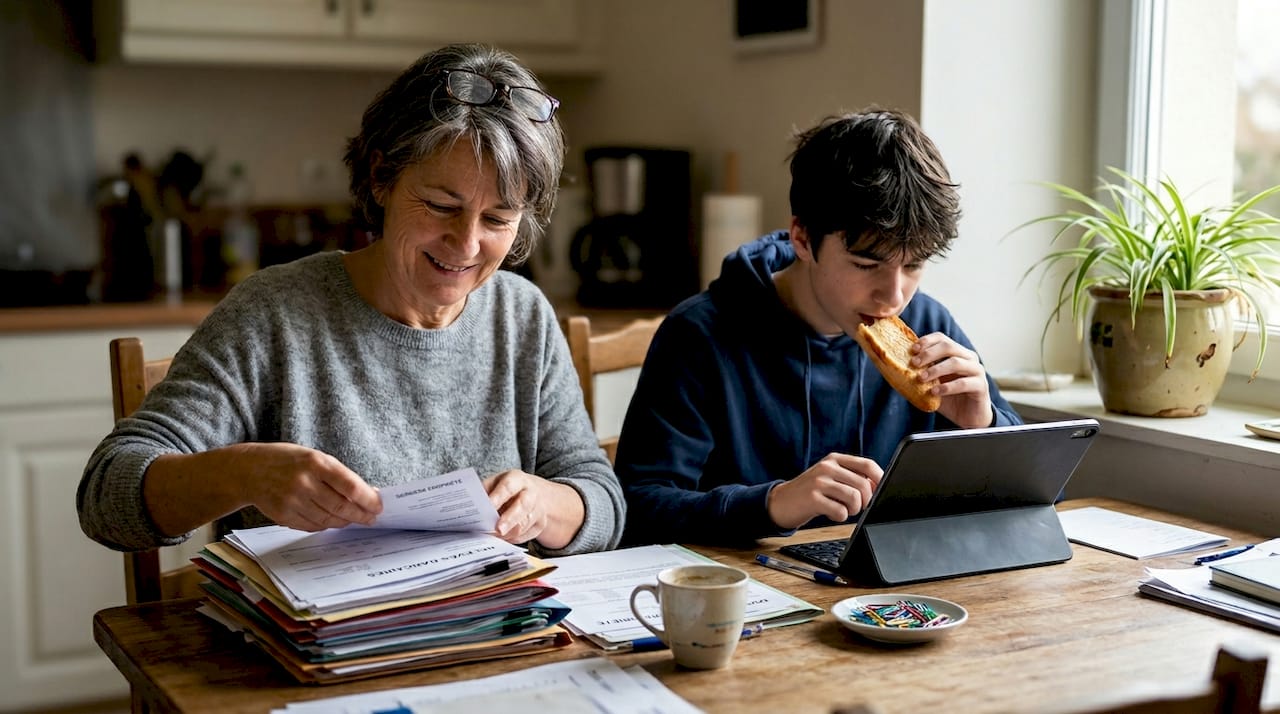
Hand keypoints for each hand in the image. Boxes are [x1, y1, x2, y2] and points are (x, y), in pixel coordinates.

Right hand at [228, 443, 381, 530]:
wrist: (249, 470)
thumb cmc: (288, 461)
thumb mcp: (314, 457)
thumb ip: (338, 475)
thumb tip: (366, 493)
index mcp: (315, 462)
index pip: (349, 486)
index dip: (367, 499)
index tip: (378, 506)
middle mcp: (303, 482)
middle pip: (341, 507)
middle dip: (360, 515)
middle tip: (371, 518)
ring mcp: (292, 501)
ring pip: (328, 520)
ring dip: (345, 522)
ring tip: (354, 519)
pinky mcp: (283, 516)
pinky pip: (312, 526)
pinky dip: (326, 525)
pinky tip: (332, 520)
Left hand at [483, 470, 583, 549]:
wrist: (533, 494)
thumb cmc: (507, 490)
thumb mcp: (495, 484)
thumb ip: (484, 494)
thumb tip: (470, 509)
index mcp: (518, 479)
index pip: (508, 487)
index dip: (498, 497)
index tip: (488, 507)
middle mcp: (531, 493)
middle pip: (523, 506)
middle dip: (509, 519)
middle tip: (497, 529)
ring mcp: (538, 509)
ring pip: (525, 524)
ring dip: (507, 533)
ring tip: (493, 536)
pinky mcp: (540, 525)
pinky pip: (525, 536)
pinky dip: (511, 539)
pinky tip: (501, 538)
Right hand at [767, 453, 882, 529]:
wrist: (780, 502)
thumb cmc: (810, 492)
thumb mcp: (830, 477)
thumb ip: (851, 478)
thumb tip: (877, 487)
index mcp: (835, 459)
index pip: (867, 465)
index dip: (880, 480)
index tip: (881, 492)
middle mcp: (827, 467)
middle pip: (863, 484)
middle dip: (866, 501)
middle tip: (857, 508)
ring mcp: (819, 481)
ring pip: (854, 498)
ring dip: (853, 510)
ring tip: (842, 510)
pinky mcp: (812, 498)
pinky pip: (840, 511)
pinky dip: (839, 517)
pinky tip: (830, 513)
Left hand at [911, 333, 993, 427]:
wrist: (969, 418)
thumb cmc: (949, 398)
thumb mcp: (932, 384)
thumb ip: (920, 374)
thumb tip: (894, 370)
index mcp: (957, 353)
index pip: (941, 339)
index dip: (926, 341)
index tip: (912, 350)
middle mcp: (968, 358)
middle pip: (948, 346)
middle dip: (928, 353)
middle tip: (914, 363)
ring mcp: (977, 371)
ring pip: (956, 363)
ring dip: (936, 369)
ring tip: (921, 378)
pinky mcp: (981, 386)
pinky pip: (963, 383)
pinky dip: (947, 387)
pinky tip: (935, 392)